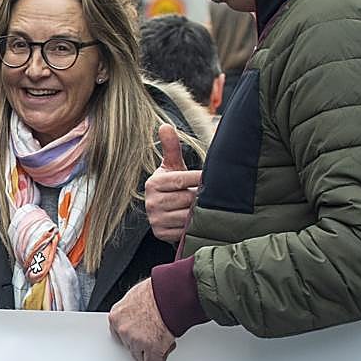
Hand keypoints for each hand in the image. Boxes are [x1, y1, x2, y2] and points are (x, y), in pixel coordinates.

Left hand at [108, 278, 175, 360]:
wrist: (171, 295)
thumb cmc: (158, 292)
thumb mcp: (135, 297)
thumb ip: (131, 311)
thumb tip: (135, 316)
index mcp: (117, 316)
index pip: (117, 334)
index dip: (130, 335)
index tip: (137, 334)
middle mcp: (123, 329)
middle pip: (128, 346)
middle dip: (140, 343)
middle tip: (152, 333)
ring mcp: (136, 340)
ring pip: (139, 356)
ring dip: (150, 350)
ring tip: (160, 337)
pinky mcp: (151, 349)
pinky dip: (160, 358)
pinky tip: (164, 347)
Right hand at [145, 123, 201, 244]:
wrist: (163, 210)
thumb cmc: (172, 184)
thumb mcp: (171, 167)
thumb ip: (171, 148)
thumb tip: (165, 126)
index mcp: (153, 183)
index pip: (182, 179)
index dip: (198, 178)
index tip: (209, 177)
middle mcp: (151, 202)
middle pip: (186, 199)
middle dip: (198, 197)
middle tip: (205, 195)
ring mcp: (155, 219)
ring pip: (187, 215)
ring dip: (198, 212)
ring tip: (201, 207)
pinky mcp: (160, 233)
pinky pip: (184, 230)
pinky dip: (192, 226)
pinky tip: (195, 220)